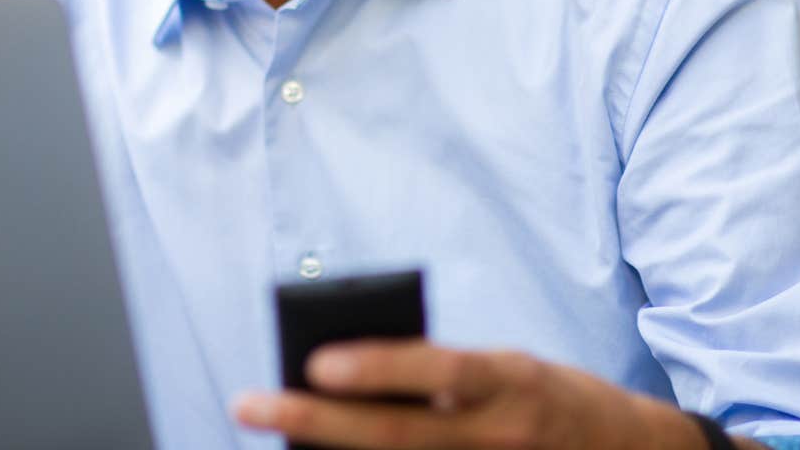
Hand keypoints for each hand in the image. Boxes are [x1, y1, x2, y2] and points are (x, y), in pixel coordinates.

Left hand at [231, 340, 724, 449]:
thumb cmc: (549, 400)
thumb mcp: (508, 369)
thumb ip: (442, 375)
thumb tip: (350, 378)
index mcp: (512, 380)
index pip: (438, 369)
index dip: (377, 367)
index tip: (314, 361)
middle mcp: (501, 434)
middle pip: (397, 434)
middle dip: (316, 421)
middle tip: (250, 402)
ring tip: (276, 438)